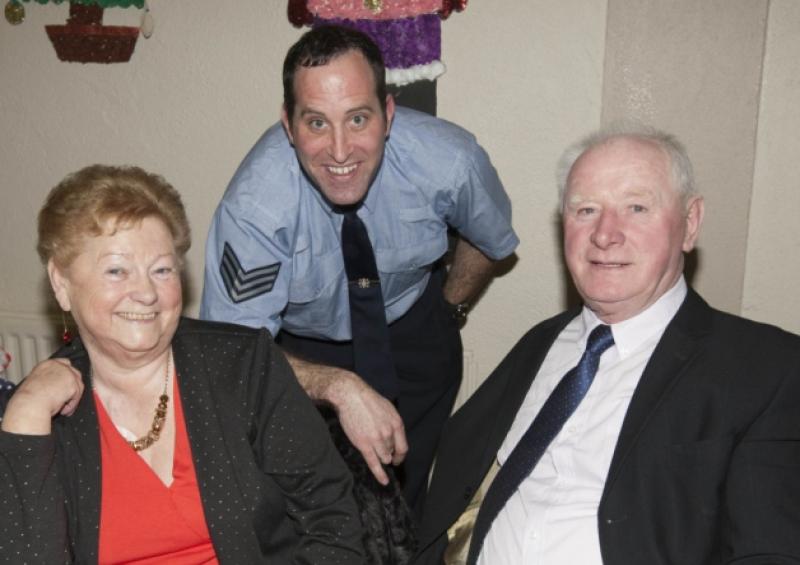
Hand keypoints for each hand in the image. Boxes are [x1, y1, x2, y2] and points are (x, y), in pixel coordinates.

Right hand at [1, 358, 83, 434]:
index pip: (63, 363)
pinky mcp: (73, 384)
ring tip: (63, 409)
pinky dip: (72, 405)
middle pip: (74, 373)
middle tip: (67, 399)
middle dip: (72, 387)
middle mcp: (58, 366)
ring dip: (71, 399)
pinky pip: (77, 396)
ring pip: (78, 386)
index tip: (65, 386)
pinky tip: (64, 411)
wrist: (30, 404)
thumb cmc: (29, 399)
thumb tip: (54, 387)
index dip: (66, 375)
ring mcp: (68, 374)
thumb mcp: (36, 384)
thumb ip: (47, 380)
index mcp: (47, 364)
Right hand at [331, 371, 407, 485]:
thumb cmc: (367, 400)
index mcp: (397, 423)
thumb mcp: (387, 408)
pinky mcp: (364, 445)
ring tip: (373, 452)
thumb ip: (392, 423)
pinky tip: (384, 481)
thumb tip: (394, 435)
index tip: (397, 460)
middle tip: (380, 451)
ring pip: (384, 457)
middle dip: (387, 453)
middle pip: (392, 452)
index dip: (400, 455)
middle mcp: (389, 433)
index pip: (403, 446)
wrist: (351, 396)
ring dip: (381, 458)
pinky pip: (374, 463)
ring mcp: (377, 440)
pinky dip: (379, 474)